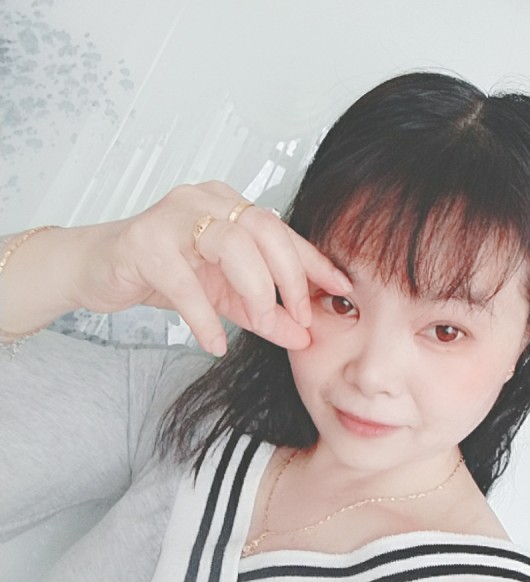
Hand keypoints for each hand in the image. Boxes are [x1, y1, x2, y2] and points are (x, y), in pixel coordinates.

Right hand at [78, 181, 351, 354]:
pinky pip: (184, 282)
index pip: (283, 232)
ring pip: (231, 245)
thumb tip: (304, 338)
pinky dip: (204, 317)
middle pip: (265, 230)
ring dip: (255, 290)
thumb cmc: (164, 273)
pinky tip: (214, 342)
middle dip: (290, 278)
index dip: (314, 262)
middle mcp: (206, 201)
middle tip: (300, 318)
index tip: (342, 289)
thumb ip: (264, 313)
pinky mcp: (144, 243)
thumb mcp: (224, 297)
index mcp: (230, 207)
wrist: (98, 269)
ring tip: (262, 322)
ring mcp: (173, 217)